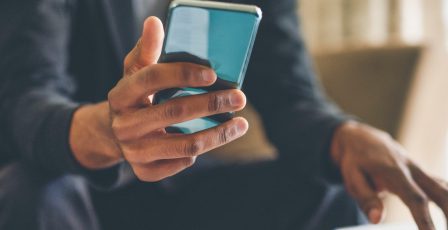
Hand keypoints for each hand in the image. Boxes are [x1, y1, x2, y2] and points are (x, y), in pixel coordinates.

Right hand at [70, 17, 247, 180]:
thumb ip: (147, 49)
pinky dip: (198, 153)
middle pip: (174, 112)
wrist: (113, 133)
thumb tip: (154, 22)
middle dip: (212, 104)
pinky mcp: (144, 171)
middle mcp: (124, 125)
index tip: (213, 74)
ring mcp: (134, 151)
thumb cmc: (135, 97)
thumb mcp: (135, 72)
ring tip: (241, 124)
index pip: (152, 78)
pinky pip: (180, 163)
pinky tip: (209, 140)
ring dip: (219, 134)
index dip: (183, 74)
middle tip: (239, 98)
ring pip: (186, 145)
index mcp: (120, 94)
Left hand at [331, 121, 447, 229]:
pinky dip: (446, 202)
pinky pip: (440, 187)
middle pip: (442, 193)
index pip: (415, 199)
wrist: (360, 137)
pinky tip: (446, 216)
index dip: (425, 220)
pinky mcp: (421, 173)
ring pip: (444, 190)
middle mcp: (412, 170)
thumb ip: (366, 198)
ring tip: (447, 227)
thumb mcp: (352, 177)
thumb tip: (377, 220)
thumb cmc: (355, 159)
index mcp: (395, 172)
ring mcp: (419, 170)